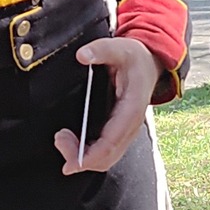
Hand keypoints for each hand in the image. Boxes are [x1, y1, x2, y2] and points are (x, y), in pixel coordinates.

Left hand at [55, 37, 158, 174]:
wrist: (149, 62)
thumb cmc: (134, 57)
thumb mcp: (119, 47)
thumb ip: (101, 50)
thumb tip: (82, 56)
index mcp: (132, 109)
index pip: (111, 142)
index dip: (90, 156)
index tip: (69, 162)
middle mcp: (131, 125)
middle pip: (108, 157)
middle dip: (81, 159)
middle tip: (59, 139)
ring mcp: (126, 130)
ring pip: (107, 158)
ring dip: (82, 157)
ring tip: (62, 139)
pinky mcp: (120, 130)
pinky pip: (106, 151)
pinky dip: (88, 153)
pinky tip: (72, 142)